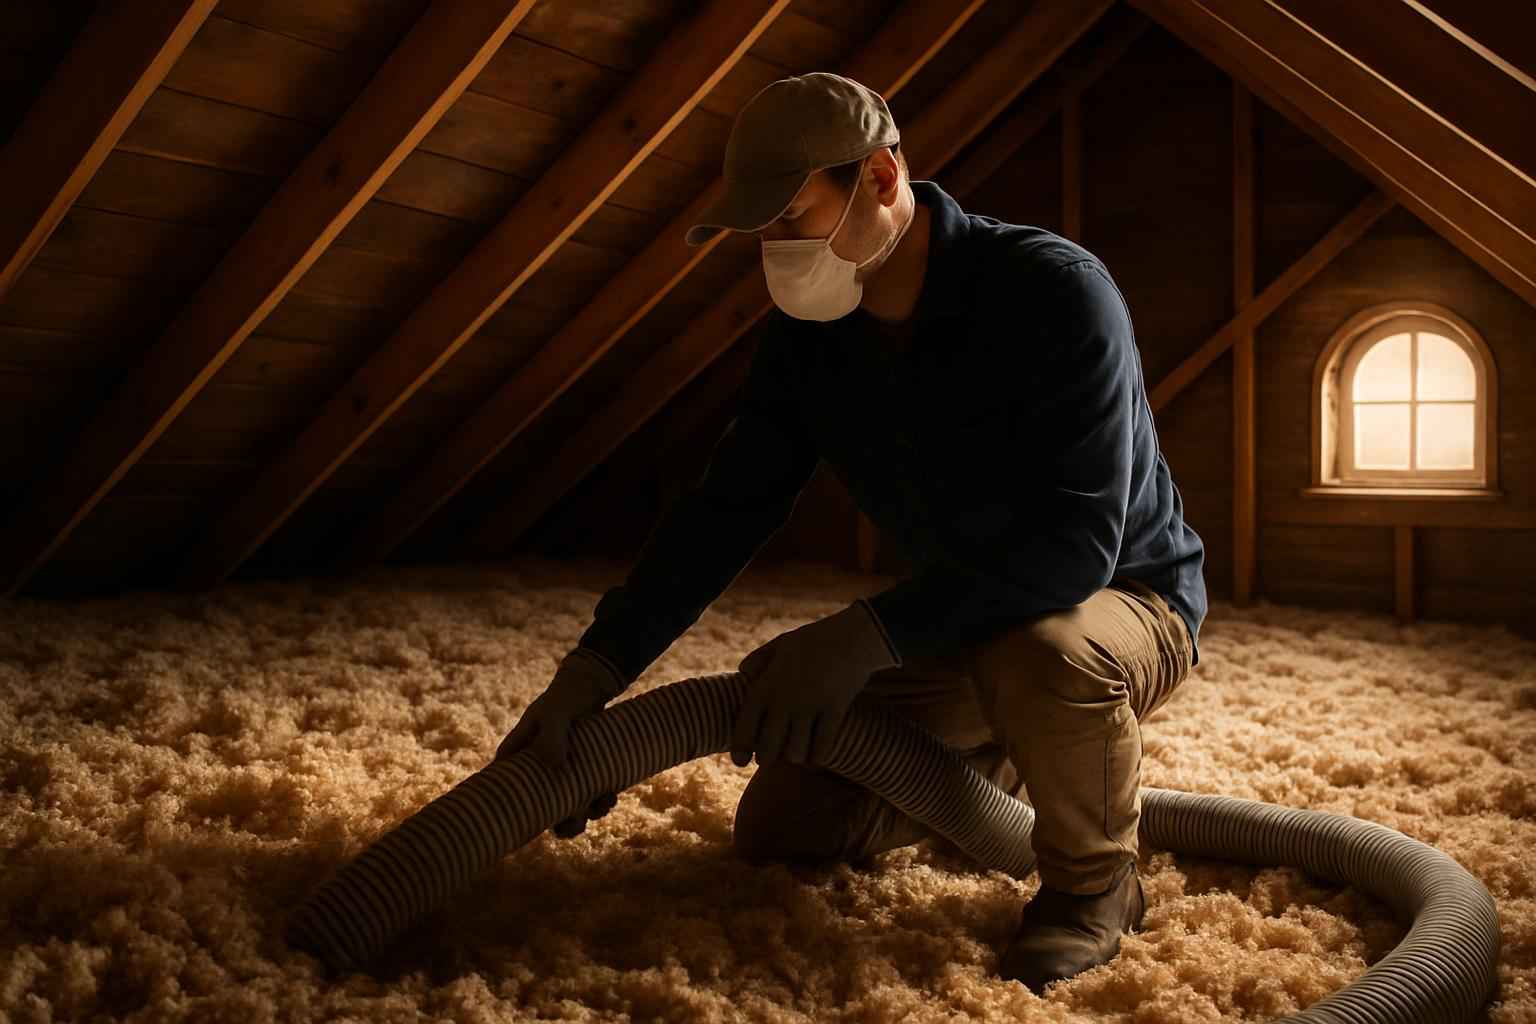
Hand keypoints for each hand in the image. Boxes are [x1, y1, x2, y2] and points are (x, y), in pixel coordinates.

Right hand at [496, 646, 628, 837]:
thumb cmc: (566, 697)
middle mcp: (537, 771)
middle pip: (540, 812)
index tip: (527, 828)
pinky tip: (610, 794)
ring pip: (567, 810)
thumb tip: (555, 766)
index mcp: (518, 757)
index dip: (510, 814)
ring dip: (585, 815)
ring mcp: (561, 775)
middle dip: (560, 824)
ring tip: (602, 801)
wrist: (591, 686)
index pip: (503, 792)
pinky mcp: (583, 774)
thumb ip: (552, 735)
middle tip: (574, 820)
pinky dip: (601, 802)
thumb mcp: (556, 712)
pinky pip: (589, 799)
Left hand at [732, 599, 900, 768]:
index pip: (745, 725)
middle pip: (769, 747)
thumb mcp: (781, 644)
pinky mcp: (834, 711)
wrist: (853, 636)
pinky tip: (816, 756)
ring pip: (796, 752)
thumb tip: (742, 672)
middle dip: (767, 758)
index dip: (740, 748)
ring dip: (795, 756)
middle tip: (769, 759)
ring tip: (795, 753)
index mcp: (767, 684)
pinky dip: (818, 756)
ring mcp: (810, 707)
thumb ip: (760, 658)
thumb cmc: (814, 639)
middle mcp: (785, 700)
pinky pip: (823, 747)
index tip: (741, 761)